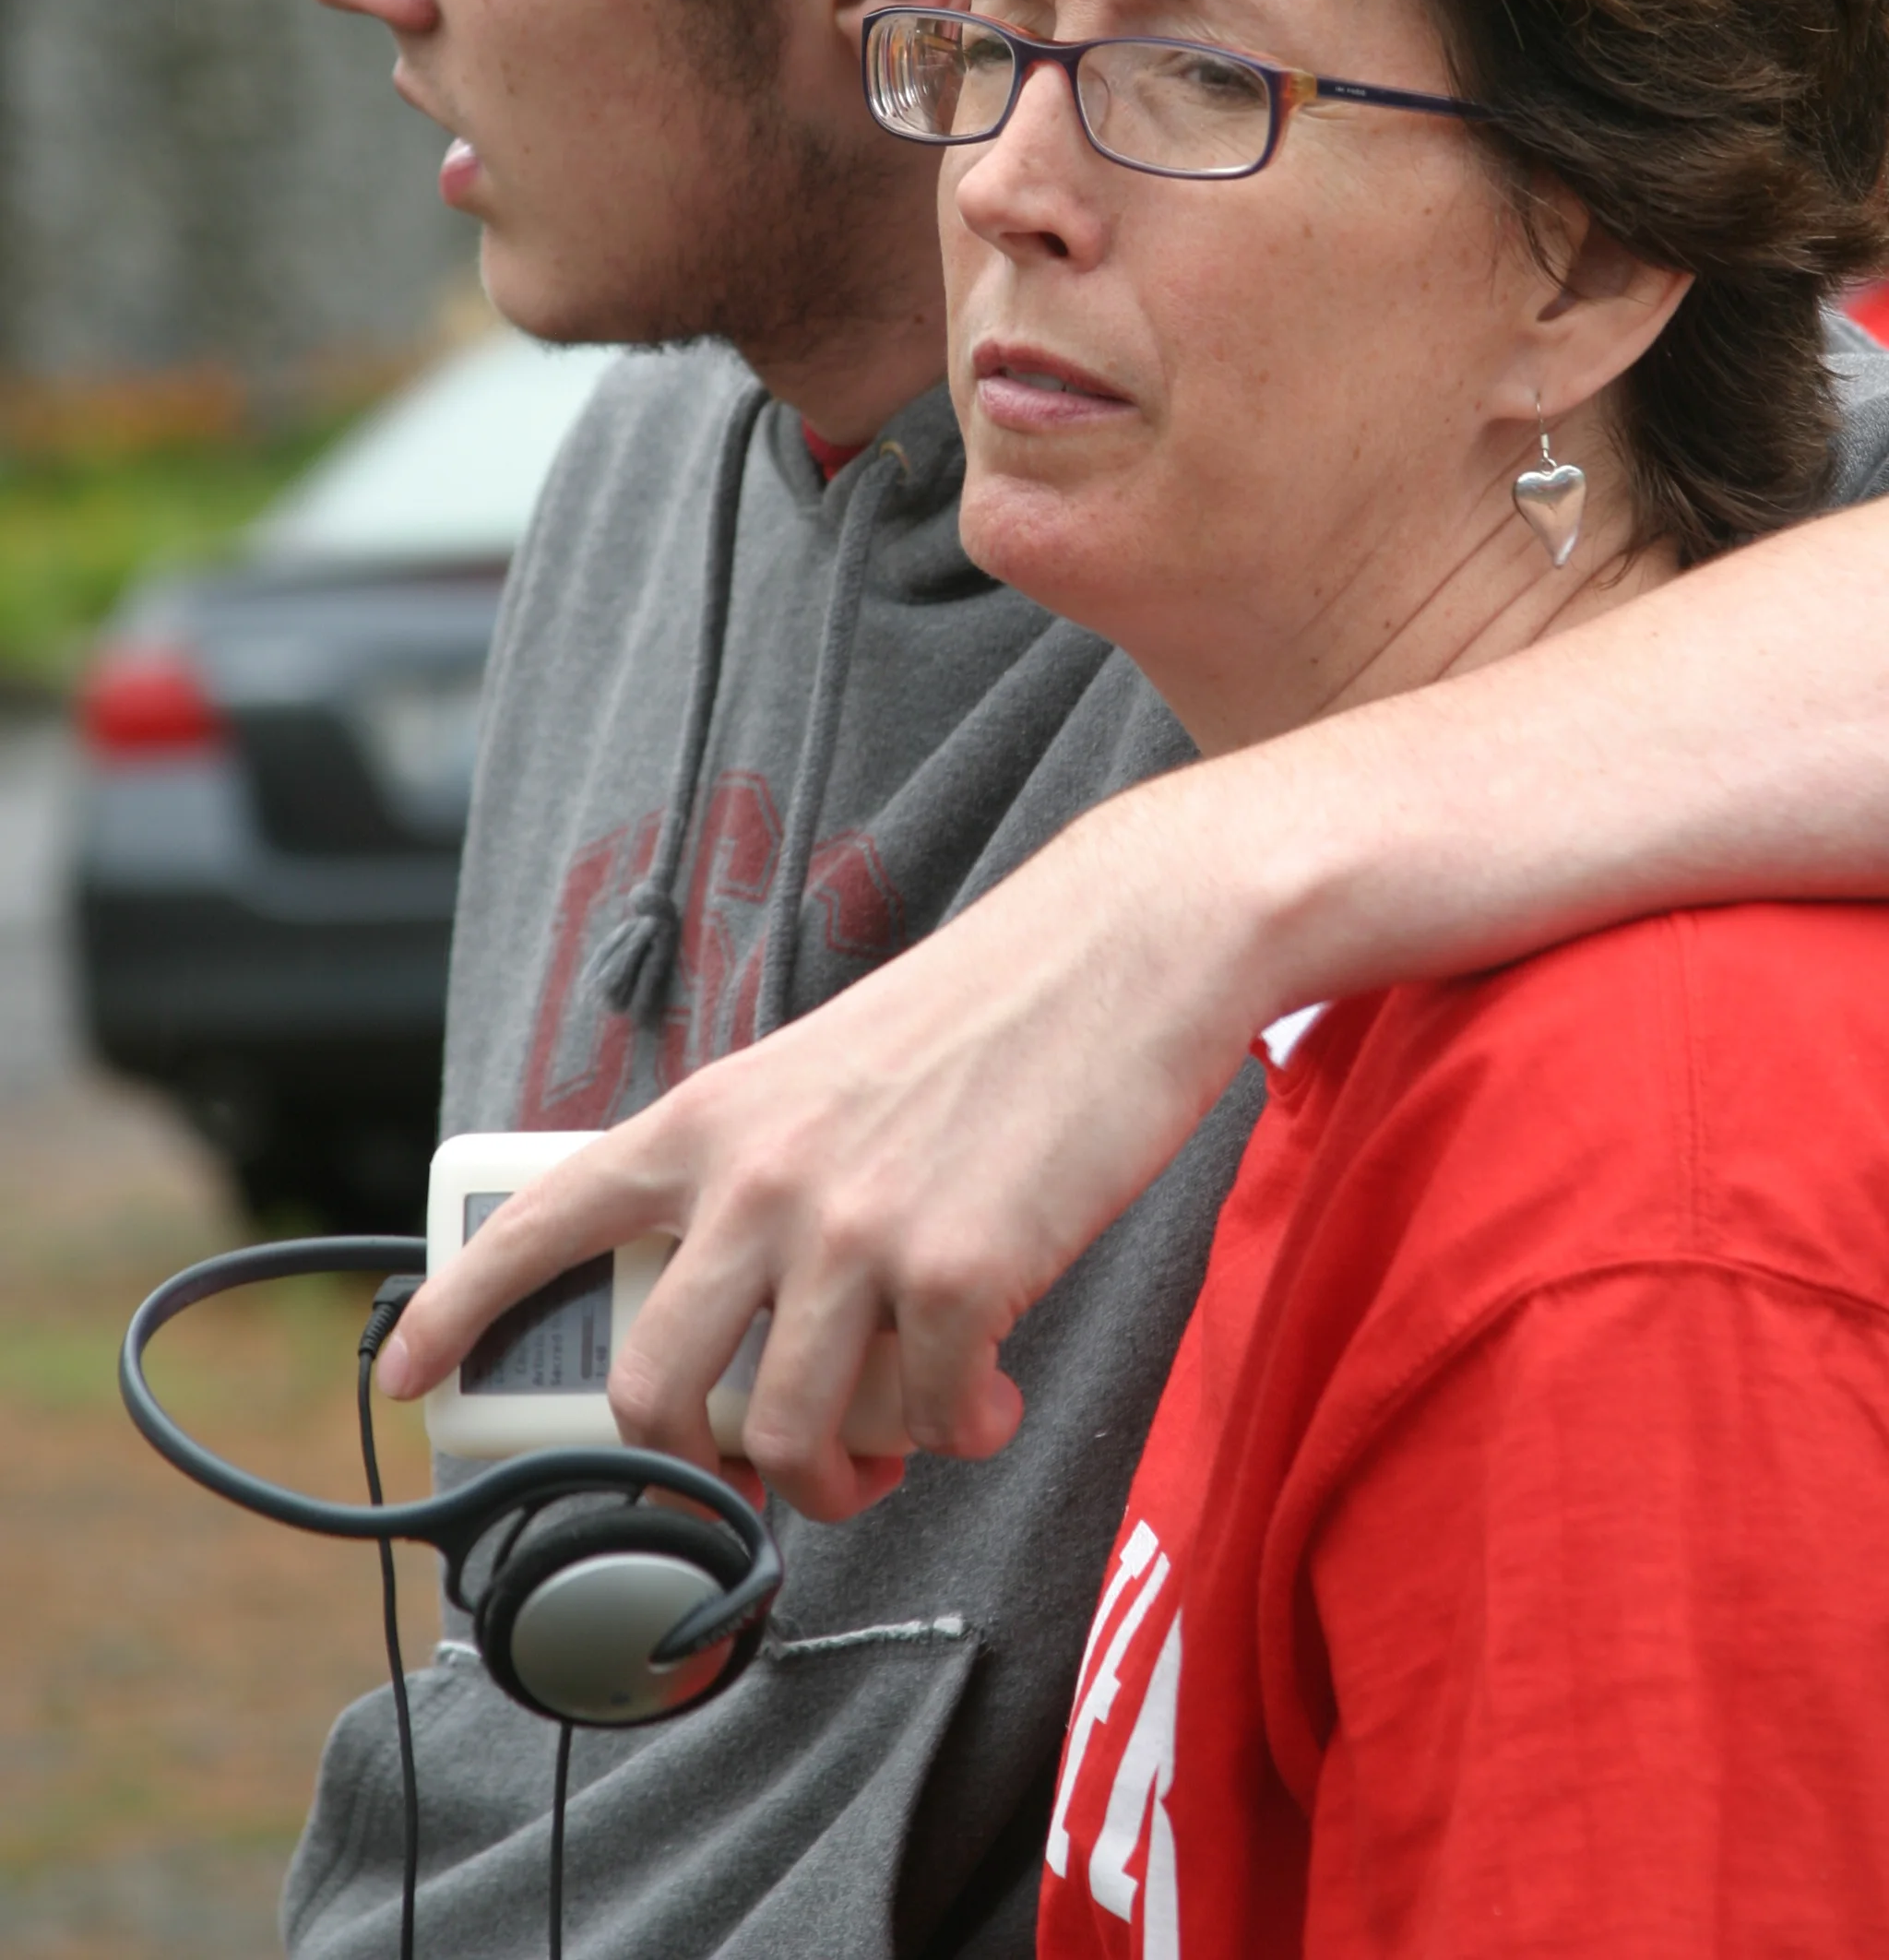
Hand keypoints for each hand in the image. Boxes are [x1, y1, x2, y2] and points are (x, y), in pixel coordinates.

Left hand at [379, 756, 1270, 1520]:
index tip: (407, 1375)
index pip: (544, 1220)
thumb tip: (759, 1344)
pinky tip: (990, 1390)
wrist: (1119, 948)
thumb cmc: (981, 1013)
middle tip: (770, 1462)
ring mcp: (855, 1234)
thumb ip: (762, 1188)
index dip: (458, 1311)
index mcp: (712, 1117)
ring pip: (793, 1436)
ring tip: (903, 1433)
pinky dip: (956, 1427)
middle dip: (702, 1464)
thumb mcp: (823, 1073)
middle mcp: (760, 1180)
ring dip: (848, 1468)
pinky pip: (924, 1420)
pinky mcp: (960, 1276)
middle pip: (657, 1393)